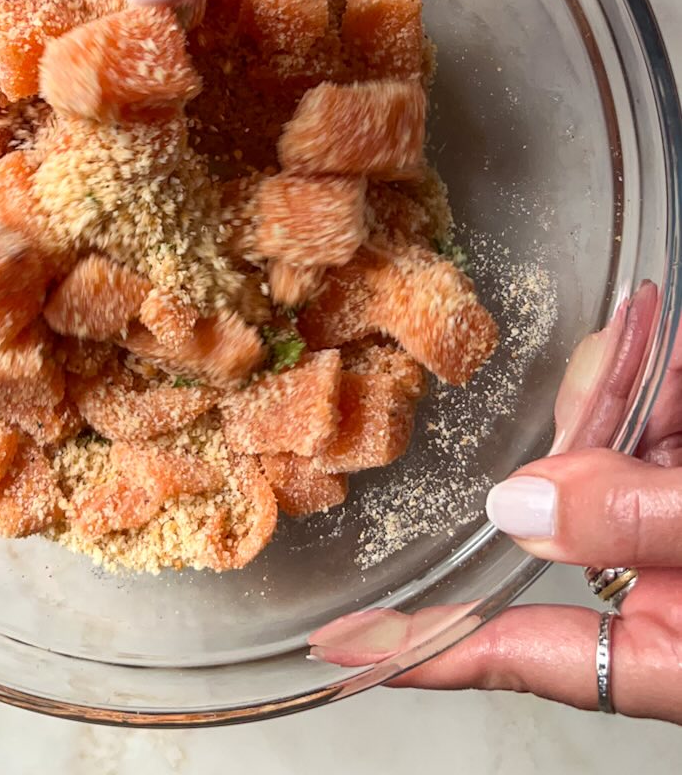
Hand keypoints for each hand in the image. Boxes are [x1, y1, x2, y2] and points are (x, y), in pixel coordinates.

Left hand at [309, 289, 681, 723]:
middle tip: (623, 381)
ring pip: (596, 437)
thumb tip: (523, 506)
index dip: (424, 649)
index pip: (522, 650)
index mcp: (665, 645)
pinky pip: (640, 403)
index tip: (338, 642)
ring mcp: (659, 509)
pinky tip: (662, 337)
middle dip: (579, 435)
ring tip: (663, 347)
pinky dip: (654, 367)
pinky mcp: (676, 455)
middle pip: (558, 503)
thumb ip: (642, 521)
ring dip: (631, 385)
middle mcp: (651, 579)